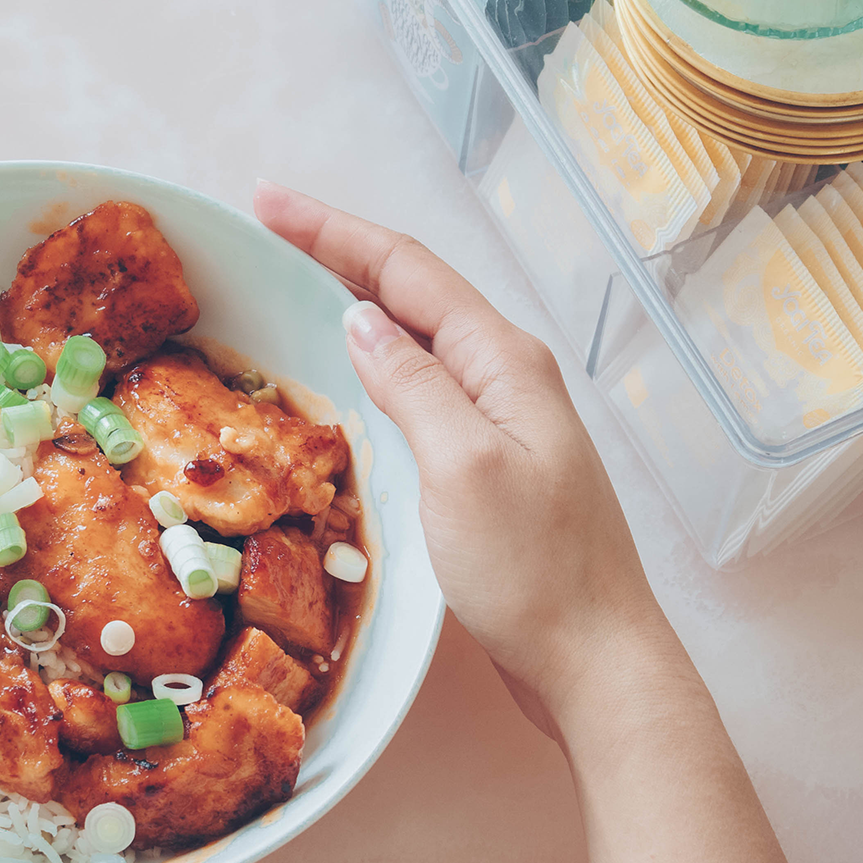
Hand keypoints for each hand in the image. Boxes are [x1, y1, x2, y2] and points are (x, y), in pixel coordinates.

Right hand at [254, 182, 688, 748]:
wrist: (595, 661)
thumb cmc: (534, 572)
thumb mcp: (462, 468)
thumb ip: (413, 385)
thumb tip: (361, 320)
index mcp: (503, 362)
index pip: (406, 270)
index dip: (332, 231)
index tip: (267, 201)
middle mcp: (506, 377)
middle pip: (413, 290)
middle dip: (339, 249)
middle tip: (267, 223)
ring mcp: (502, 420)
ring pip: (418, 335)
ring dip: (357, 298)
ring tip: (296, 273)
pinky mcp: (490, 463)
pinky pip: (422, 384)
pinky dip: (376, 358)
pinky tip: (352, 367)